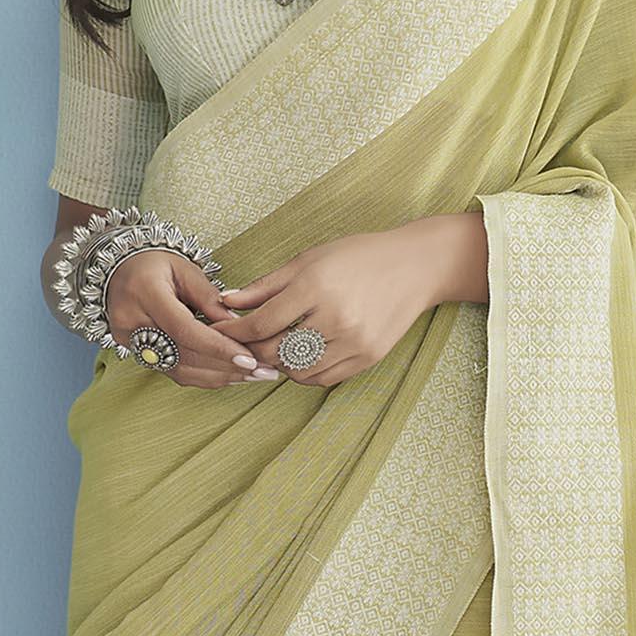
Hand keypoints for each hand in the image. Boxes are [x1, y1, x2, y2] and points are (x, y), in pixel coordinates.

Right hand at [101, 247, 282, 388]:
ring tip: (253, 376)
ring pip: (179, 370)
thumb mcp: (184, 269)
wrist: (117, 269)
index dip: (218, 348)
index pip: (184, 330)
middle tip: (263, 372)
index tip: (249, 359)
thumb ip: (210, 298)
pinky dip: (203, 376)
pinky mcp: (134, 354)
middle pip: (184, 356)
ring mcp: (129, 342)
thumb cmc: (153, 263)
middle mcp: (131, 322)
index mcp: (144, 292)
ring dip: (219, 376)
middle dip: (227, 367)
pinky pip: (172, 372)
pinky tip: (230, 375)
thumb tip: (239, 326)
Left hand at [215, 225, 446, 389]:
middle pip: (276, 351)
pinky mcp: (368, 358)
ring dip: (278, 364)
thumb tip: (227, 302)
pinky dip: (304, 373)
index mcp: (316, 287)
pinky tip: (299, 357)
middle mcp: (336, 318)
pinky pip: (323, 378)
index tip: (221, 330)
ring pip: (297, 371)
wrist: (415, 267)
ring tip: (272, 349)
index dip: (235, 331)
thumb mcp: (309, 259)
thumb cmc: (359, 257)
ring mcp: (354, 342)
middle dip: (252, 350)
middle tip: (242, 344)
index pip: (262, 324)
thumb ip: (266, 285)